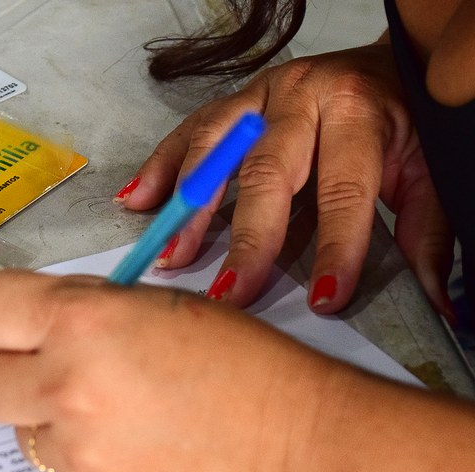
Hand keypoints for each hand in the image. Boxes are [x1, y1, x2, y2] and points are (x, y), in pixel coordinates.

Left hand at [0, 269, 352, 471]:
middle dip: (16, 377)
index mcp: (83, 323)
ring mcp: (75, 458)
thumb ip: (92, 311)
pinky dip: (91, 464)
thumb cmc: (251, 368)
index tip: (6, 323)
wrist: (306, 455)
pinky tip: (143, 455)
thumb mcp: (164, 310)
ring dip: (59, 423)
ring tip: (128, 420)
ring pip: (27, 434)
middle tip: (64, 373)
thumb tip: (46, 323)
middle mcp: (65, 390)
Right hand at [117, 43, 452, 317]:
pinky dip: (161, 166)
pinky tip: (139, 198)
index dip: (334, 248)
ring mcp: (260, 95)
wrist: (383, 64)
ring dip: (189, 208)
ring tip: (172, 255)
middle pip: (267, 173)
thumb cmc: (401, 121)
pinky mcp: (234, 100)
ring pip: (214, 150)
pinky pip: (189, 131)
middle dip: (248, 238)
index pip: (343, 191)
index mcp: (357, 111)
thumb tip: (437, 300)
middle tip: (230, 292)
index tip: (324, 299)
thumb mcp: (425, 170)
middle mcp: (302, 97)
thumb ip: (425, 231)